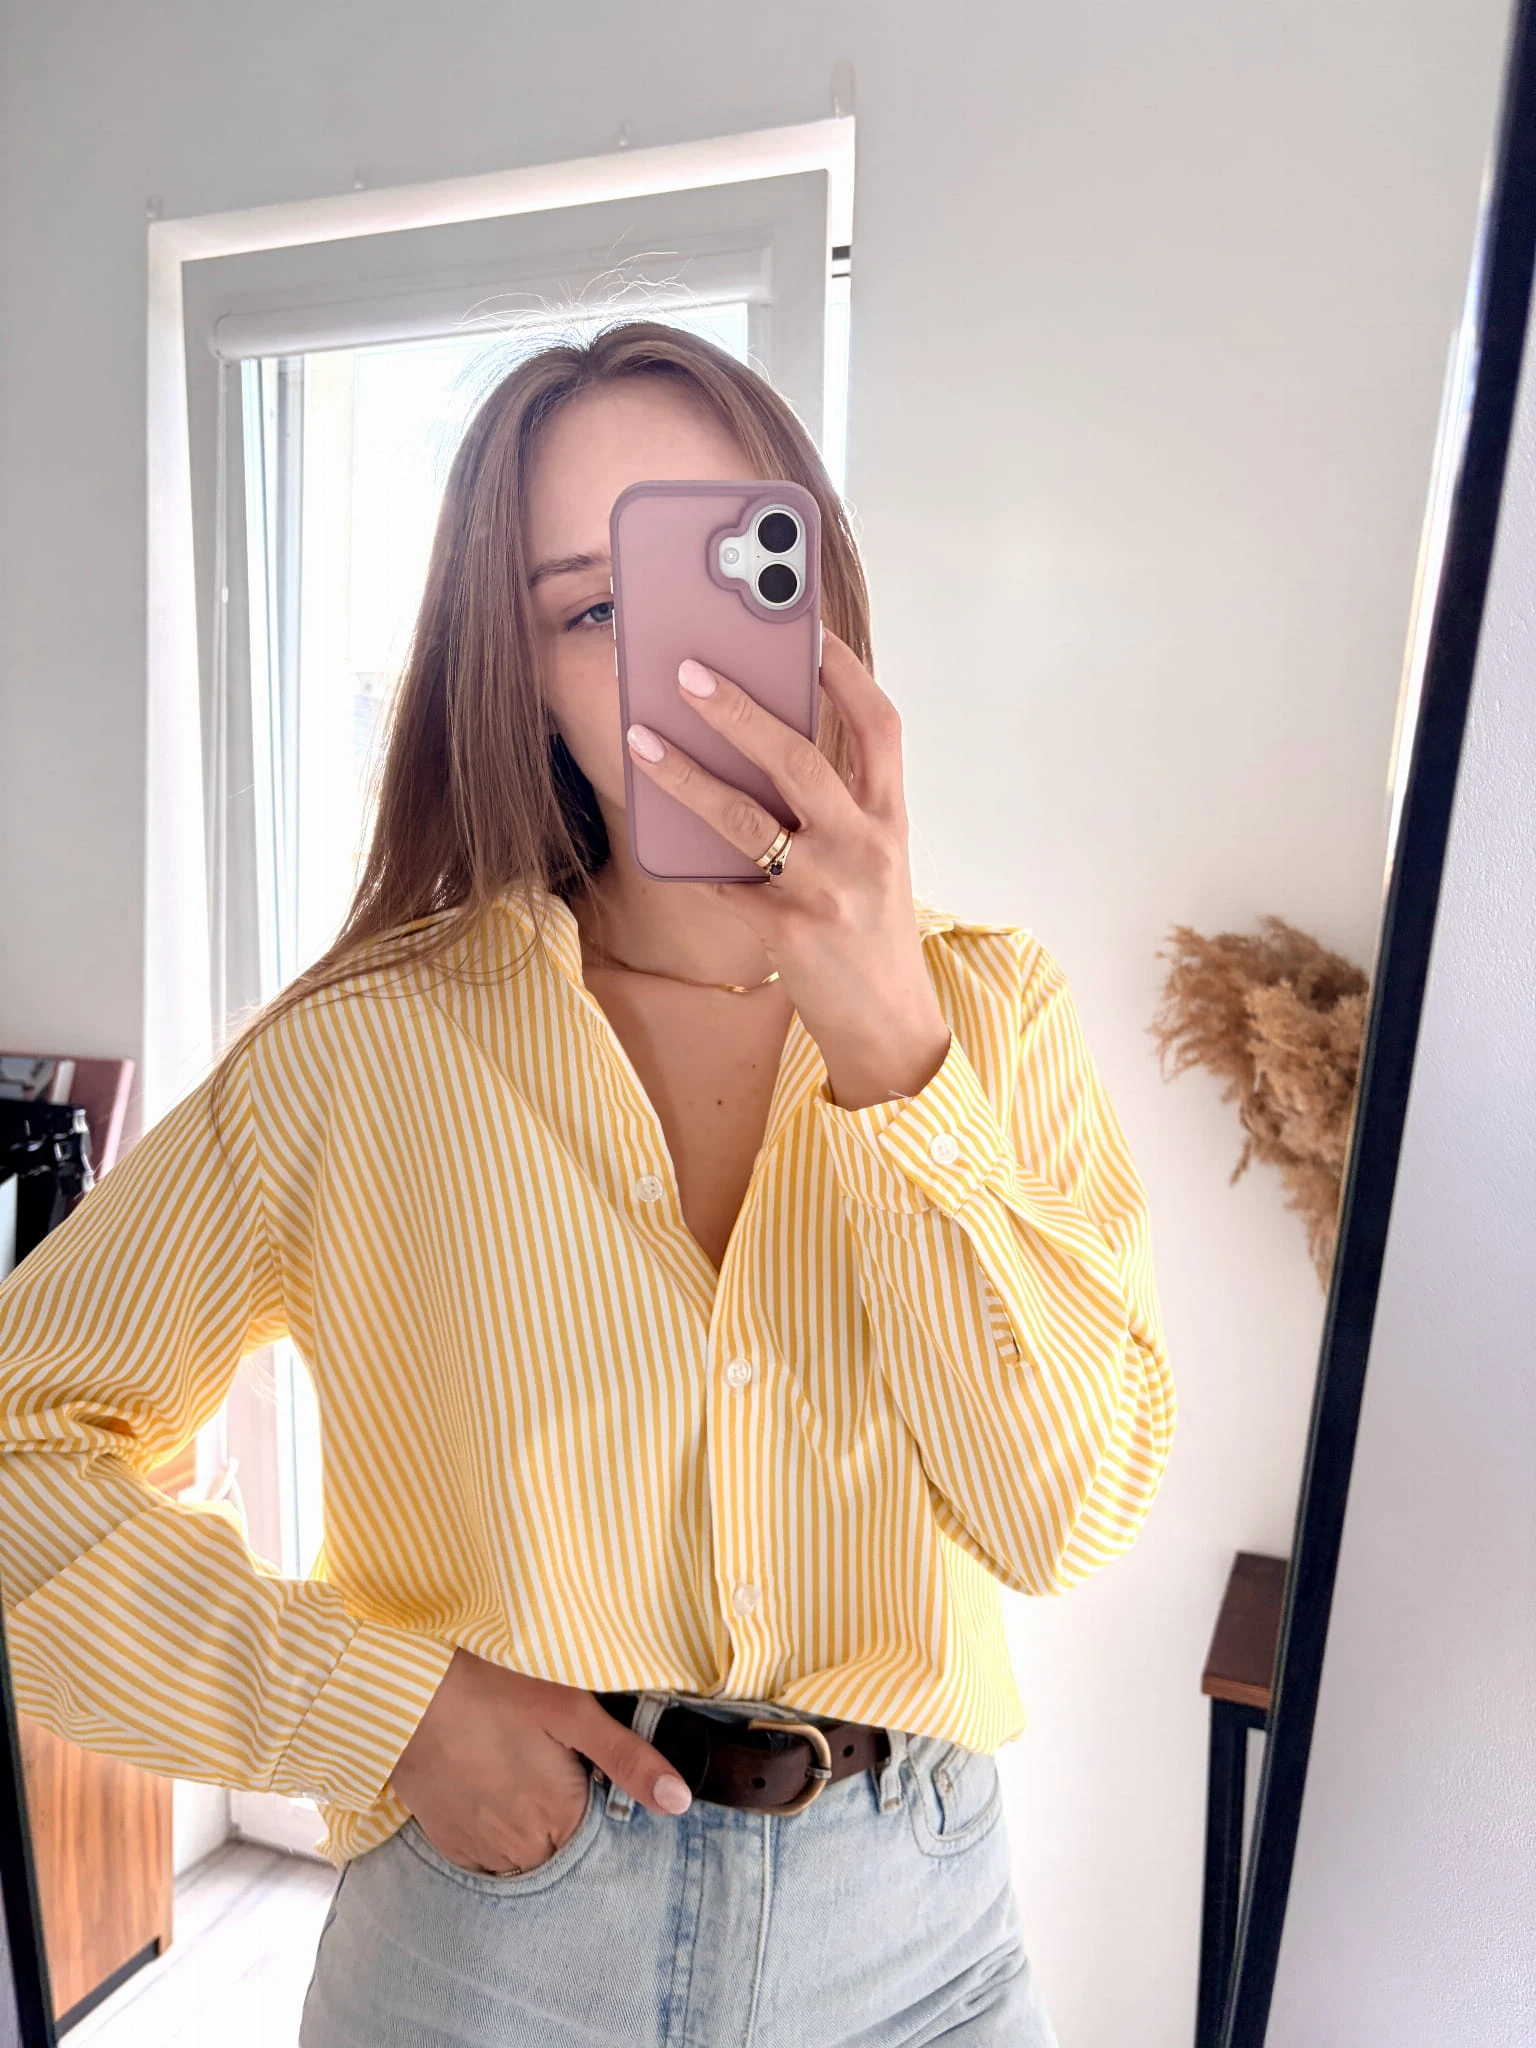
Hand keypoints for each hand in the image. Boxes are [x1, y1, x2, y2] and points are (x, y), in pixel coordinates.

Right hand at [388, 1651, 692, 1874]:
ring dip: (528, 1827)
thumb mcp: (574, 1711)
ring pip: (524, 1855)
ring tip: (514, 1770)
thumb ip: (629, 1759)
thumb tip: (680, 1801)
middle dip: (562, 1812)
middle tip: (542, 1760)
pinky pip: (485, 1856)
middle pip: (562, 1846)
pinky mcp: (448, 1845)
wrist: (411, 1692)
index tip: (578, 1764)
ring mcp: (482, 1851)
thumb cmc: (496, 1688)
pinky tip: (487, 1787)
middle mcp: (523, 1848)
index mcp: (562, 1817)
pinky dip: (493, 1831)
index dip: (593, 1795)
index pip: (598, 1831)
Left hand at [624, 627, 951, 1110]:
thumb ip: (835, 804)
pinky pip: (723, 884)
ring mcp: (827, 890)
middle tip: (688, 672)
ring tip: (641, 741)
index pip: (878, 725)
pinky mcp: (789, 932)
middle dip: (740, 710)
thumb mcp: (873, 857)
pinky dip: (692, 863)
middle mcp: (865, 845)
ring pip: (744, 818)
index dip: (844, 671)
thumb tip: (760, 738)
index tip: (804, 627)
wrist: (890, 1024)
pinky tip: (661, 840)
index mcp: (890, 816)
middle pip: (800, 758)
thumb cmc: (872, 928)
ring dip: (685, 775)